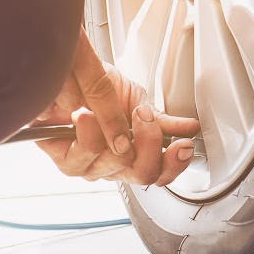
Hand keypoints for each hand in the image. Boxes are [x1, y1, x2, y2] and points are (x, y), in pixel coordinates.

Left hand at [33, 28, 199, 185]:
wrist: (64, 79)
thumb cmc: (95, 92)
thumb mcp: (136, 102)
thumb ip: (161, 120)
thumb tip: (190, 128)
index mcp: (133, 158)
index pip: (160, 175)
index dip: (175, 164)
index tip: (184, 144)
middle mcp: (113, 169)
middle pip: (143, 174)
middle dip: (151, 142)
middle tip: (145, 116)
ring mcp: (90, 168)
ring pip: (118, 161)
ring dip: (122, 128)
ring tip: (114, 107)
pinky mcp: (66, 162)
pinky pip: (88, 152)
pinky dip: (91, 129)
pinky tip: (88, 114)